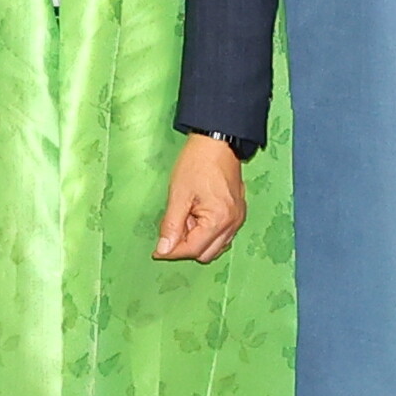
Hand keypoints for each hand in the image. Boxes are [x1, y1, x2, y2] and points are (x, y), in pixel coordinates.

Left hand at [155, 132, 246, 264]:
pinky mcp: (238, 213)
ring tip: (184, 218)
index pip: (193, 249)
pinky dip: (207, 233)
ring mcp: (238, 219)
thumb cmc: (197, 164)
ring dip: (197, 240)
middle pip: (206, 253)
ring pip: (215, 246)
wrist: (217, 142)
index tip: (156, 250)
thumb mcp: (178, 195)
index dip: (172, 251)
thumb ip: (171, 225)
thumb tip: (163, 249)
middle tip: (170, 230)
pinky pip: (222, 235)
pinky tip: (196, 216)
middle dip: (186, 246)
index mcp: (219, 220)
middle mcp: (233, 224)